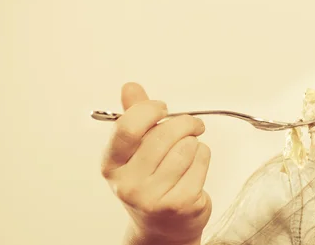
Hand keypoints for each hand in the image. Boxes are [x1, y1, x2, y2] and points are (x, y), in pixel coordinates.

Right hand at [101, 82, 211, 243]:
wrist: (163, 227)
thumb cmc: (150, 182)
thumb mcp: (136, 150)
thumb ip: (134, 116)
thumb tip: (130, 87)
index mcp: (111, 164)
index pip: (128, 127)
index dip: (150, 110)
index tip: (162, 109)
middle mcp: (128, 184)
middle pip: (164, 135)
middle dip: (184, 123)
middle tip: (192, 125)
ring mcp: (153, 197)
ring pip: (187, 147)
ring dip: (194, 143)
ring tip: (189, 151)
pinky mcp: (179, 204)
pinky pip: (201, 161)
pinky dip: (203, 157)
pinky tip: (195, 167)